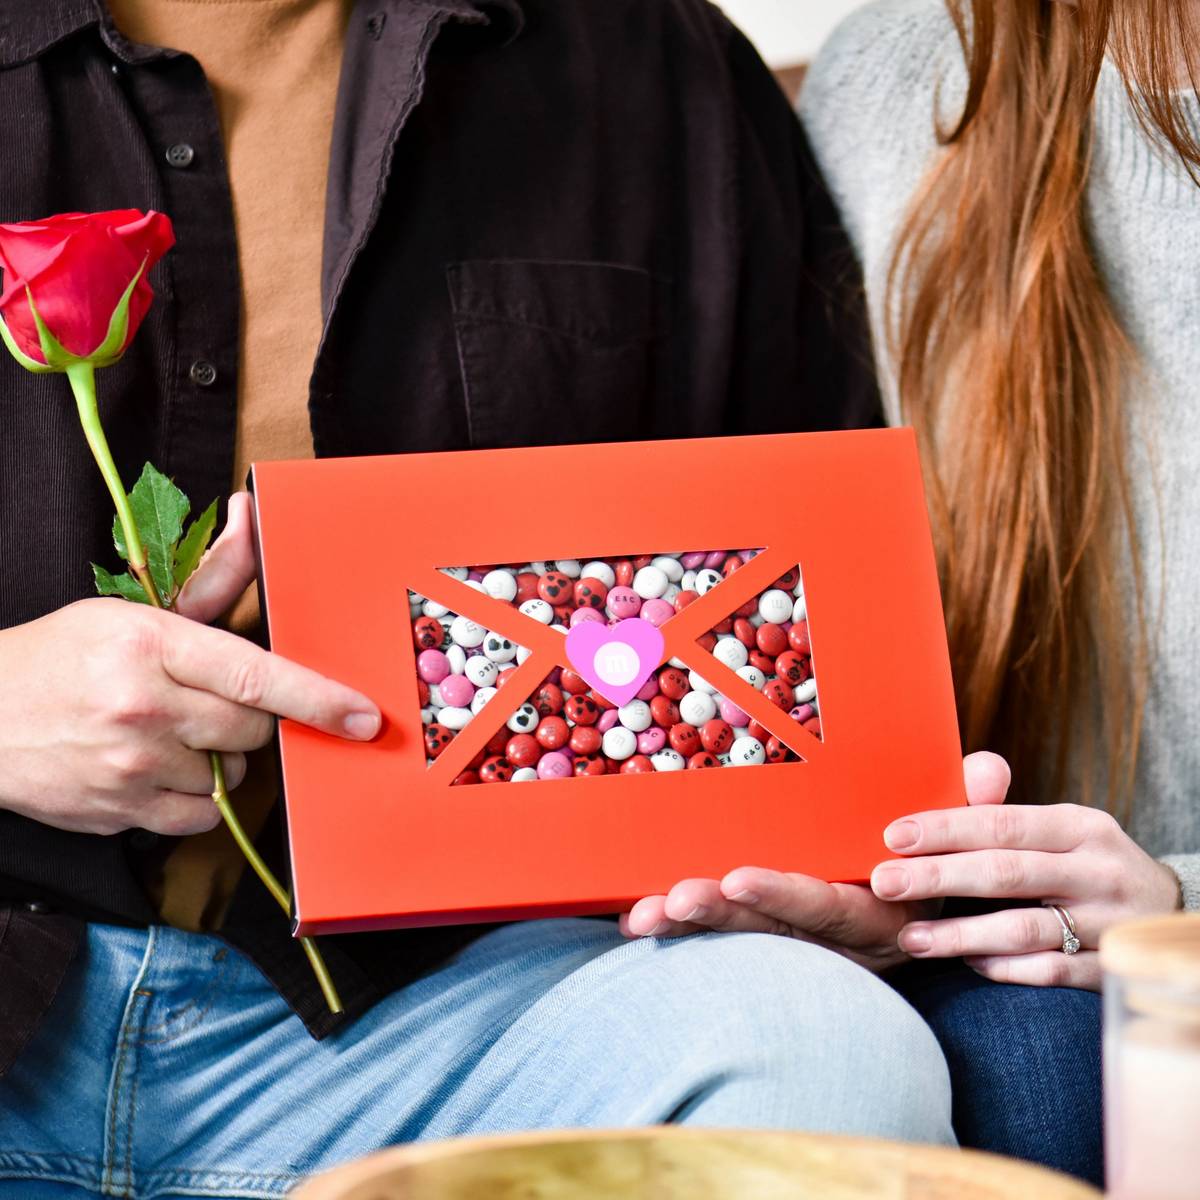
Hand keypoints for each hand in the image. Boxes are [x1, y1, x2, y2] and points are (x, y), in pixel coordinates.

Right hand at [0, 493, 380, 836]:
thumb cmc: (63, 656)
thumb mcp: (134, 609)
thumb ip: (212, 578)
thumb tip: (253, 516)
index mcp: (150, 645)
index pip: (256, 676)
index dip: (318, 700)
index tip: (363, 718)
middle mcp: (142, 706)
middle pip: (253, 728)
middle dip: (251, 719)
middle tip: (211, 703)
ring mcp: (129, 766)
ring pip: (229, 774)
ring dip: (218, 759)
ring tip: (169, 732)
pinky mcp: (118, 812)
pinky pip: (199, 816)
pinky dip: (193, 798)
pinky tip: (158, 769)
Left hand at [619, 755, 1013, 971]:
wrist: (929, 910)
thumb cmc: (940, 866)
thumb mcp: (964, 841)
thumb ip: (972, 809)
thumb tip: (987, 767)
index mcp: (873, 912)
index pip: (825, 907)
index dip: (782, 895)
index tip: (737, 878)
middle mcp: (829, 935)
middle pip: (769, 931)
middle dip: (719, 917)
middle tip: (673, 898)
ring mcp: (797, 939)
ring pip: (737, 937)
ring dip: (687, 927)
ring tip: (640, 915)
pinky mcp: (769, 932)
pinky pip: (721, 933)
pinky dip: (678, 927)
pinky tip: (630, 916)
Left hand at [874, 754, 1183, 989]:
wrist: (1167, 911)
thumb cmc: (1087, 862)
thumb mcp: (1060, 827)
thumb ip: (1005, 808)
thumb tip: (965, 768)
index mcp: (1079, 827)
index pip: (1002, 824)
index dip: (945, 829)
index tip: (893, 836)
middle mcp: (1097, 871)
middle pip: (1005, 873)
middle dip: (937, 877)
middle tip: (884, 882)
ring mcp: (1108, 923)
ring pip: (1023, 929)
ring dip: (960, 934)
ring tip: (911, 937)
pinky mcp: (1111, 968)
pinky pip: (1050, 971)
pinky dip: (1006, 967)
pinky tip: (967, 964)